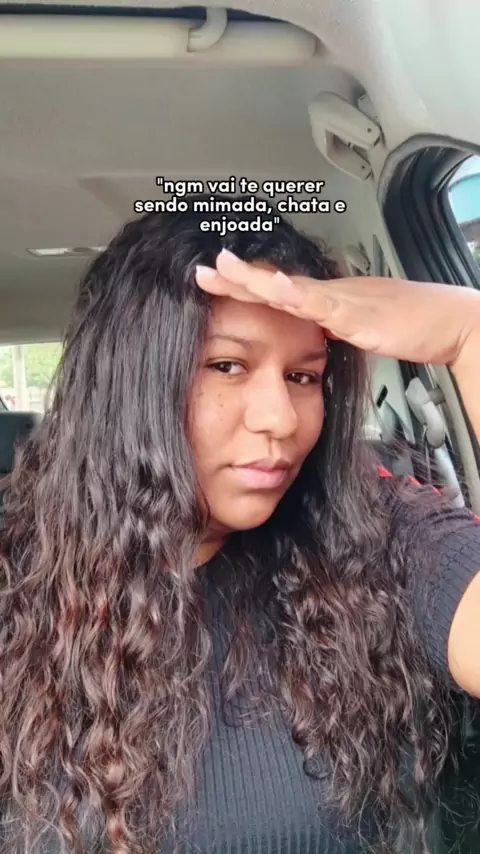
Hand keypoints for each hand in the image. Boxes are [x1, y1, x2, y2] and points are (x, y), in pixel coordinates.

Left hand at [195, 249, 479, 365]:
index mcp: (330, 299)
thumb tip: (316, 331)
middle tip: (203, 270)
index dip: (246, 286)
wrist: (450, 322)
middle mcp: (331, 293)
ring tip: (223, 266)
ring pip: (290, 287)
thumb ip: (336, 328)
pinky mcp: (358, 313)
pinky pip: (322, 303)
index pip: (279, 291)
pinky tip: (275, 286)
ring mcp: (343, 300)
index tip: (216, 282)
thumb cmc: (414, 324)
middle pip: (275, 284)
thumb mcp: (362, 330)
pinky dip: (296, 294)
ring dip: (254, 278)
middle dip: (236, 278)